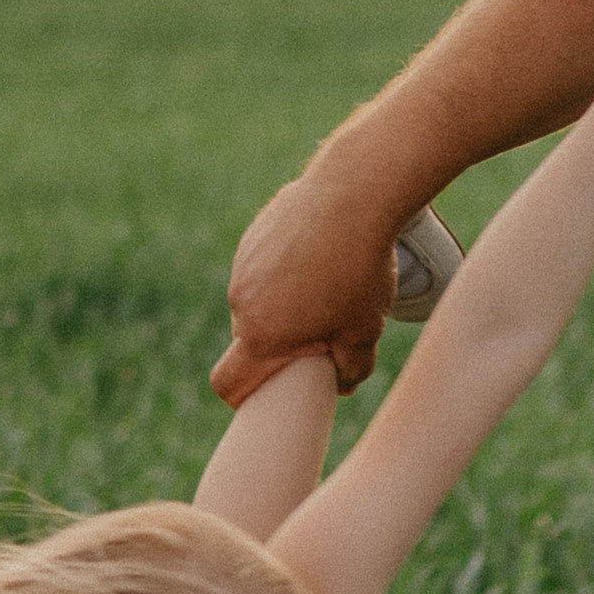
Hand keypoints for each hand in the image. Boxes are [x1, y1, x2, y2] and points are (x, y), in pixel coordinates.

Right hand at [214, 152, 404, 403]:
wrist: (354, 195)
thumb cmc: (360, 270)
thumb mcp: (366, 331)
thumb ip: (350, 369)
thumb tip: (341, 382)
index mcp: (261, 335)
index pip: (228, 383)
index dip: (242, 397)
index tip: (267, 393)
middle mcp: (241, 302)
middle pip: (250, 339)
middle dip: (278, 342)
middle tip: (322, 330)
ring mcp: (243, 265)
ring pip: (258, 300)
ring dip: (282, 303)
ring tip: (327, 285)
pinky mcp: (253, 236)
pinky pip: (262, 266)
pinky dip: (283, 270)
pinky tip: (320, 255)